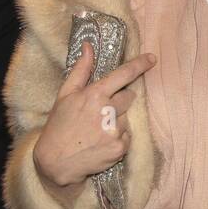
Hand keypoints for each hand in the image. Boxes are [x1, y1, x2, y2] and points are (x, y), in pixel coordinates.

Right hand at [33, 41, 156, 187]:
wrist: (56, 162)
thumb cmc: (59, 125)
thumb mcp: (65, 95)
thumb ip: (81, 69)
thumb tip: (89, 46)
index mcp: (95, 95)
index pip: (124, 75)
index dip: (140, 65)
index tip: (152, 58)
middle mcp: (108, 111)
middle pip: (129, 97)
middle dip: (119, 101)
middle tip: (100, 111)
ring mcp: (115, 131)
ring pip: (126, 118)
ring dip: (116, 121)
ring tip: (96, 130)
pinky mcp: (120, 148)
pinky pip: (127, 136)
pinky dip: (117, 138)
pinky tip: (100, 141)